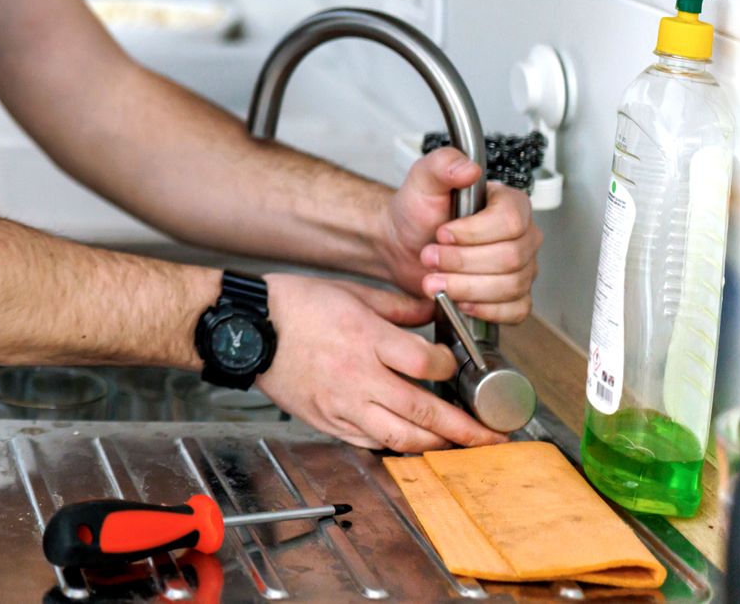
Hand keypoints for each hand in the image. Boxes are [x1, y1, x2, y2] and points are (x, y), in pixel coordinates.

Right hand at [257, 273, 506, 451]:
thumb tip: (432, 313)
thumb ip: (398, 306)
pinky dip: (394, 446)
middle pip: (423, 411)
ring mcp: (342, 405)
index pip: (427, 364)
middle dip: (464, 429)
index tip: (457, 366)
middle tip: (492, 436)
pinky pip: (368, 442)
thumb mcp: (352, 292)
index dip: (452, 368)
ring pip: (398, 438)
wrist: (247, 330)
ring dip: (434, 445)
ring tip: (458, 447)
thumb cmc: (293, 306)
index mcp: (367, 338)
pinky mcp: (327, 421)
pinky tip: (411, 442)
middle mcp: (358, 376)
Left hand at [379, 147, 542, 322]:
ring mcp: (521, 268)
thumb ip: (443, 164)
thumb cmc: (417, 213)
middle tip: (430, 258)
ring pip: (511, 286)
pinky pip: (515, 310)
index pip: (511, 221)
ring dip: (465, 287)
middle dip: (462, 262)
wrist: (403, 244)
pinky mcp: (510, 296)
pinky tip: (460, 301)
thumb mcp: (422, 180)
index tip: (442, 233)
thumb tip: (469, 169)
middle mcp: (522, 236)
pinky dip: (486, 310)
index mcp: (510, 204)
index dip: (474, 233)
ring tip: (434, 280)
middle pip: (510, 258)